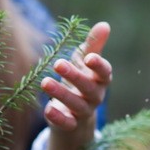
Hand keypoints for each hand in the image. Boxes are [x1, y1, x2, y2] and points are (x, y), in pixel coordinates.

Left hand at [40, 21, 111, 149]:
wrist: (74, 113)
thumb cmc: (80, 80)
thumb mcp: (85, 62)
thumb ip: (93, 45)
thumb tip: (104, 25)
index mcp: (100, 80)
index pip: (104, 73)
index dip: (98, 66)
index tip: (88, 58)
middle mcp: (95, 97)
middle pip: (89, 88)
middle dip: (74, 76)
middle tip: (58, 64)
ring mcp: (83, 112)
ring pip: (76, 104)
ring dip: (61, 94)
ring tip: (45, 82)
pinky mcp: (70, 124)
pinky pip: (66, 123)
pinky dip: (58, 117)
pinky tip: (47, 108)